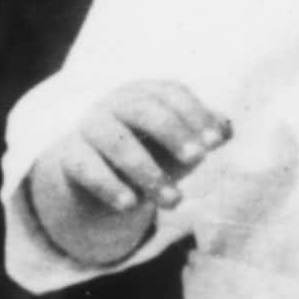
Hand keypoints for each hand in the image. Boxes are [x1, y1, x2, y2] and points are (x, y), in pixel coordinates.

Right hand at [41, 79, 230, 218]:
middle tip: (198, 159)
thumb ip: (204, 135)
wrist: (97, 175)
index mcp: (145, 94)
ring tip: (175, 201)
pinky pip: (86, 167)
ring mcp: (90, 127)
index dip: (195, 114)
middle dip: (173, 133)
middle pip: (143, 109)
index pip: (171, 93)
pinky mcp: (70, 156)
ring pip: (116, 142)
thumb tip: (228, 129)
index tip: (217, 142)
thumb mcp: (180, 145)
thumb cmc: (151, 151)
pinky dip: (109, 186)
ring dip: (148, 172)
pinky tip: (131, 205)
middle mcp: (115, 104)